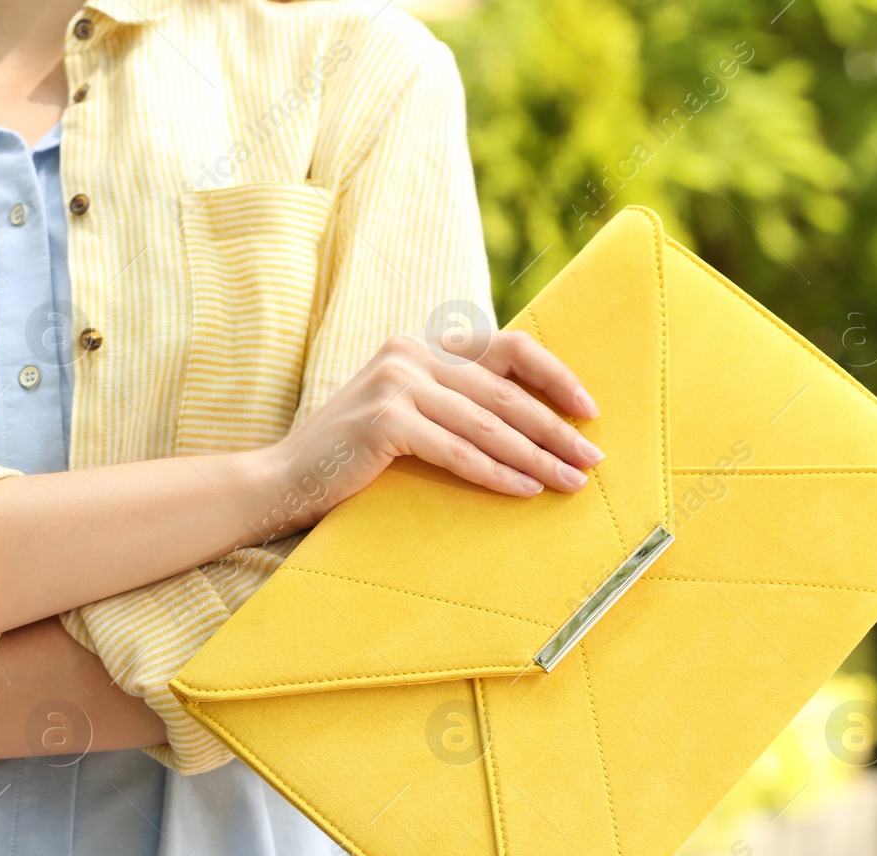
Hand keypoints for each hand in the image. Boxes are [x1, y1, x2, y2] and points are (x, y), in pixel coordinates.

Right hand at [267, 330, 601, 529]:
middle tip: (593, 461)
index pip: (508, 348)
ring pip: (488, 425)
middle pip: (506, 393)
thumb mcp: (405, 411)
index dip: (555, 376)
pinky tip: (526, 490)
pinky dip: (497, 474)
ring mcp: (396, 385)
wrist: (283, 480)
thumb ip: (453, 400)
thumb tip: (532, 419)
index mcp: (422, 345)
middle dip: (557, 430)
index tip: (589, 411)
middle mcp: (411, 354)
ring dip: (537, 457)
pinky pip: (458, 452)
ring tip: (571, 483)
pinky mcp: (385, 422)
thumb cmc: (350, 456)